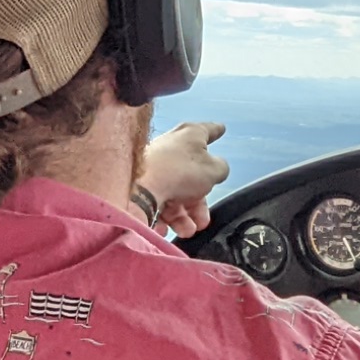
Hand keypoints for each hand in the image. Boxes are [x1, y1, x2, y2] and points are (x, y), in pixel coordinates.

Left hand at [137, 120, 229, 236]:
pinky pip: (158, 202)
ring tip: (188, 230)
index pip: (207, 131)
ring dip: (184, 216)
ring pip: (176, 194)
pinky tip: (166, 229)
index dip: (216, 131)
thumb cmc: (179, 171)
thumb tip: (218, 170)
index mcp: (190, 136)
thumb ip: (221, 169)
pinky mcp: (142, 184)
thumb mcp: (213, 170)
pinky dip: (165, 218)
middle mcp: (171, 148)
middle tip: (203, 220)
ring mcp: (155, 166)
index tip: (221, 129)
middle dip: (199, 203)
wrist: (139, 187)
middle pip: (192, 176)